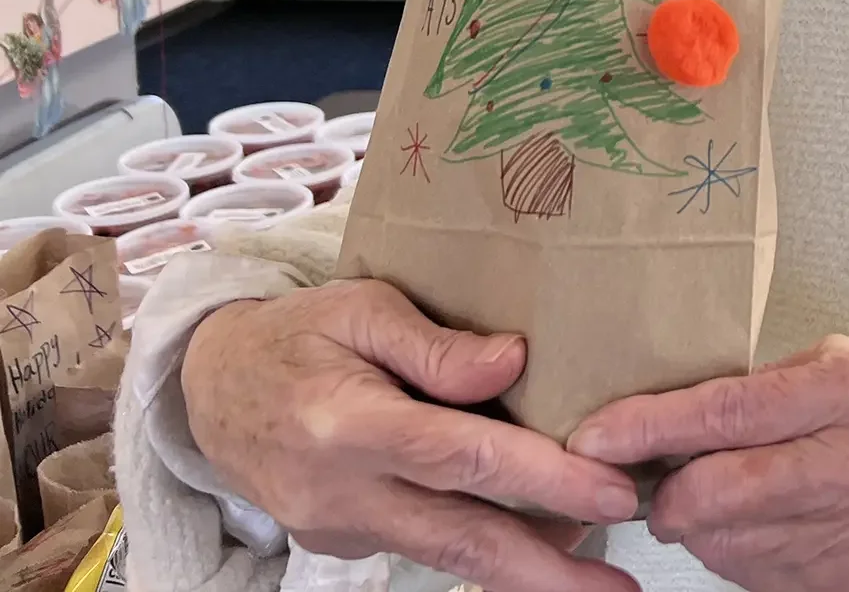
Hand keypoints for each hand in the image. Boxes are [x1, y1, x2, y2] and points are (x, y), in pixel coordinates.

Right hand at [181, 280, 640, 591]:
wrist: (208, 390)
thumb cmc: (298, 334)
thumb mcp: (361, 307)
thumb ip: (436, 343)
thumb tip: (516, 361)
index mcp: (347, 423)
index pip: (461, 458)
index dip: (542, 480)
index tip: (613, 490)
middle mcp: (342, 491)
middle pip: (460, 540)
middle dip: (546, 572)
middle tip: (618, 588)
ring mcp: (339, 528)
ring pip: (446, 557)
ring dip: (525, 571)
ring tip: (598, 576)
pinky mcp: (343, 544)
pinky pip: (425, 546)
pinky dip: (483, 546)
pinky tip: (540, 537)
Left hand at [567, 335, 848, 591]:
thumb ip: (765, 384)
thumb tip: (670, 409)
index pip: (727, 414)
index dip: (648, 426)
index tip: (593, 434)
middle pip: (711, 494)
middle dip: (663, 488)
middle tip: (658, 471)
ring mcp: (847, 538)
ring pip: (718, 541)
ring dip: (697, 519)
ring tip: (729, 487)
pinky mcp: (837, 587)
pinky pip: (746, 573)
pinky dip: (733, 547)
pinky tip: (766, 518)